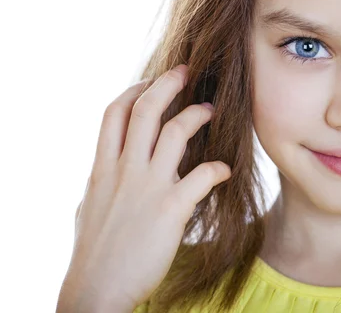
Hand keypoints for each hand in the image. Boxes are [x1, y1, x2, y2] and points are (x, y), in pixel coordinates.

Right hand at [59, 64, 230, 311]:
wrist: (96, 290)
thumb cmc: (95, 251)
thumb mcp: (90, 205)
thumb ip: (102, 180)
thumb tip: (107, 168)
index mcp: (102, 167)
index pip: (114, 113)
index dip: (135, 90)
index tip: (151, 82)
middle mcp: (123, 170)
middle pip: (145, 110)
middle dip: (167, 84)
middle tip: (187, 72)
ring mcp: (147, 187)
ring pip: (175, 132)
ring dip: (197, 115)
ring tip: (212, 110)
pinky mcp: (170, 209)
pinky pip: (202, 176)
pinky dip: (218, 169)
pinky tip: (226, 170)